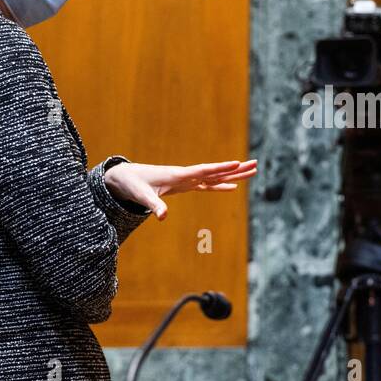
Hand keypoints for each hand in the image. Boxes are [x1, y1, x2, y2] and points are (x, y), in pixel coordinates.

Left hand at [104, 159, 256, 219]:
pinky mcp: (185, 185)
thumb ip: (154, 205)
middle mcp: (187, 175)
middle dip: (236, 168)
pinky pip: (208, 185)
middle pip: (216, 171)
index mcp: (179, 175)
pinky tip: (233, 186)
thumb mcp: (142, 196)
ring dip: (233, 174)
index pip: (204, 171)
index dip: (221, 168)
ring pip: (215, 176)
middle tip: (256, 164)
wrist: (125, 178)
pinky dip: (221, 185)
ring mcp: (187, 179)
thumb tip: (162, 217)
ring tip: (252, 171)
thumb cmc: (133, 185)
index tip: (238, 163)